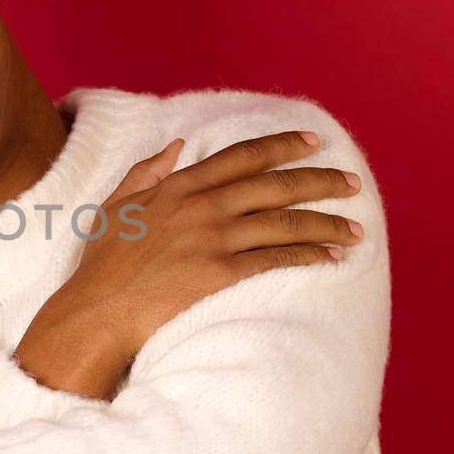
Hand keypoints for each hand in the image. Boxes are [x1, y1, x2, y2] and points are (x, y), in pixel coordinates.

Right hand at [14, 130, 363, 398]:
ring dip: (325, 223)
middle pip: (274, 186)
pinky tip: (331, 257)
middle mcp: (201, 206)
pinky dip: (308, 256)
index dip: (281, 146)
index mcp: (178, 186)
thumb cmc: (102, 265)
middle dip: (319, 180)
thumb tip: (178, 146)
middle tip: (351, 181)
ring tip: (355, 227)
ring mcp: (212, 239)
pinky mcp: (220, 273)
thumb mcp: (115, 205)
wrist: (98, 311)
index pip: (241, 157)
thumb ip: (147, 171)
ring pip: (283, 222)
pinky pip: (275, 259)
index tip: (312, 142)